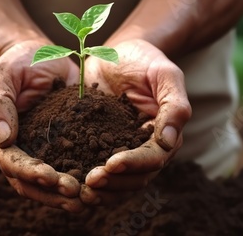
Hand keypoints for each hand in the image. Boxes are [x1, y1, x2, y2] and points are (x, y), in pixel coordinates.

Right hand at [0, 40, 83, 211]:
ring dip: (64, 194)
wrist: (43, 57)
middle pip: (28, 181)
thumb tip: (2, 138)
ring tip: (88, 198)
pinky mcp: (56, 149)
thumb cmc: (19, 61)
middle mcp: (12, 150)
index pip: (10, 162)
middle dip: (51, 190)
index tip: (51, 177)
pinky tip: (98, 186)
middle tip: (76, 194)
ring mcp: (35, 152)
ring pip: (46, 184)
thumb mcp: (4, 72)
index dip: (29, 172)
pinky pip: (66, 170)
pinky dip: (79, 180)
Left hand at [81, 39, 191, 204]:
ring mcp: (122, 149)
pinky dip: (85, 179)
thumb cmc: (145, 59)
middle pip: (136, 177)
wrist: (118, 52)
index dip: (134, 164)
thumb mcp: (164, 74)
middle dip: (114, 182)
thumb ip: (174, 105)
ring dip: (101, 189)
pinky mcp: (100, 146)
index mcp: (165, 134)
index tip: (112, 164)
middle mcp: (145, 147)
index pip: (154, 159)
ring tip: (79, 190)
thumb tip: (168, 141)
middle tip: (90, 182)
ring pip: (117, 181)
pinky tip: (68, 182)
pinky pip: (96, 168)